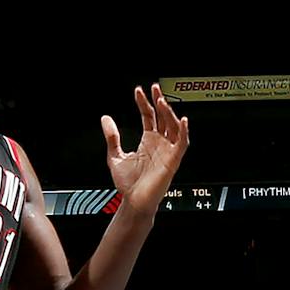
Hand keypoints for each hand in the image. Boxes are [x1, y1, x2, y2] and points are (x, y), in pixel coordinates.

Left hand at [103, 86, 189, 212]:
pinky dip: (184, 132)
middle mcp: (159, 144)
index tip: (138, 91)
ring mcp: (167, 151)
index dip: (144, 103)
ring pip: (173, 126)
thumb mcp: (115, 156)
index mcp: (148, 141)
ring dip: (169, 113)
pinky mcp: (173, 160)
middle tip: (155, 88)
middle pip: (163, 117)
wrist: (133, 202)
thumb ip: (112, 137)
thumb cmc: (128, 184)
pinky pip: (182, 143)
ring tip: (161, 100)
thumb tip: (105, 119)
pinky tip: (182, 120)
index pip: (149, 116)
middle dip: (159, 102)